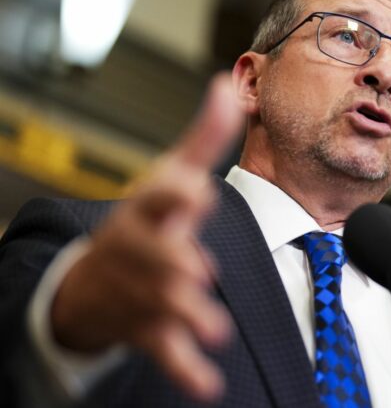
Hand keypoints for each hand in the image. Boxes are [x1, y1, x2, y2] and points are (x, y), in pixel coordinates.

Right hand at [50, 73, 243, 401]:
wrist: (94, 280)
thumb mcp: (169, 175)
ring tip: (215, 329)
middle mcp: (140, 248)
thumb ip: (204, 137)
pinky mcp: (147, 327)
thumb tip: (227, 83)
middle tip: (198, 271)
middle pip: (151, 255)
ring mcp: (140, 290)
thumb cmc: (144, 220)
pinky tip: (208, 385)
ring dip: (183, 315)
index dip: (174, 193)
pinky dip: (184, 367)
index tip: (198, 190)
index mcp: (148, 208)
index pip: (156, 196)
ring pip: (158, 303)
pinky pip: (164, 349)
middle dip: (171, 263)